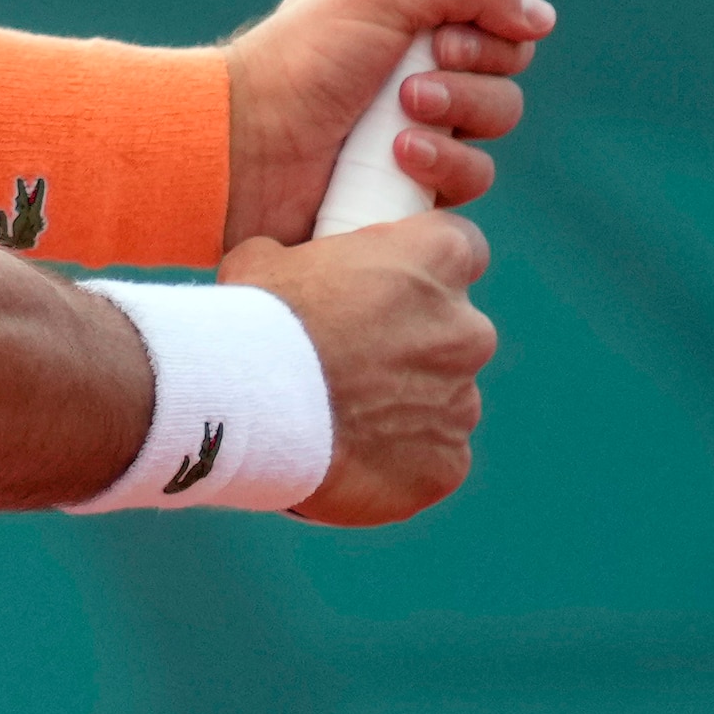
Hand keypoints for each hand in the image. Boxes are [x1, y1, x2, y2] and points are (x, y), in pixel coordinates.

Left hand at [221, 0, 554, 247]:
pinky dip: (443, 161)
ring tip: (403, 108)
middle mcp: (420, 50)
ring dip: (460, 106)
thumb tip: (533, 9)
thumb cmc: (297, 60)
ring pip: (502, 110)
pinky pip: (476, 171)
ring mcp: (423, 113)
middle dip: (482, 53)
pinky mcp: (419, 170)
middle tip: (429, 55)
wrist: (248, 148)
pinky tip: (398, 153)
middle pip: (512, 47)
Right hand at [222, 212, 495, 523]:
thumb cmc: (255, 318)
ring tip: (334, 418)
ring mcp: (462, 403)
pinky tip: (343, 459)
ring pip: (441, 402)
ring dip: (400, 407)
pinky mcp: (446, 465)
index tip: (388, 284)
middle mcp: (468, 331)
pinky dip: (394, 462)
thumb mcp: (267, 257)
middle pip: (453, 333)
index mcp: (435, 261)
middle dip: (412, 346)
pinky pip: (429, 460)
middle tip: (347, 361)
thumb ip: (308, 260)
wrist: (245, 403)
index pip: (461, 248)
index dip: (423, 267)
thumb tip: (295, 272)